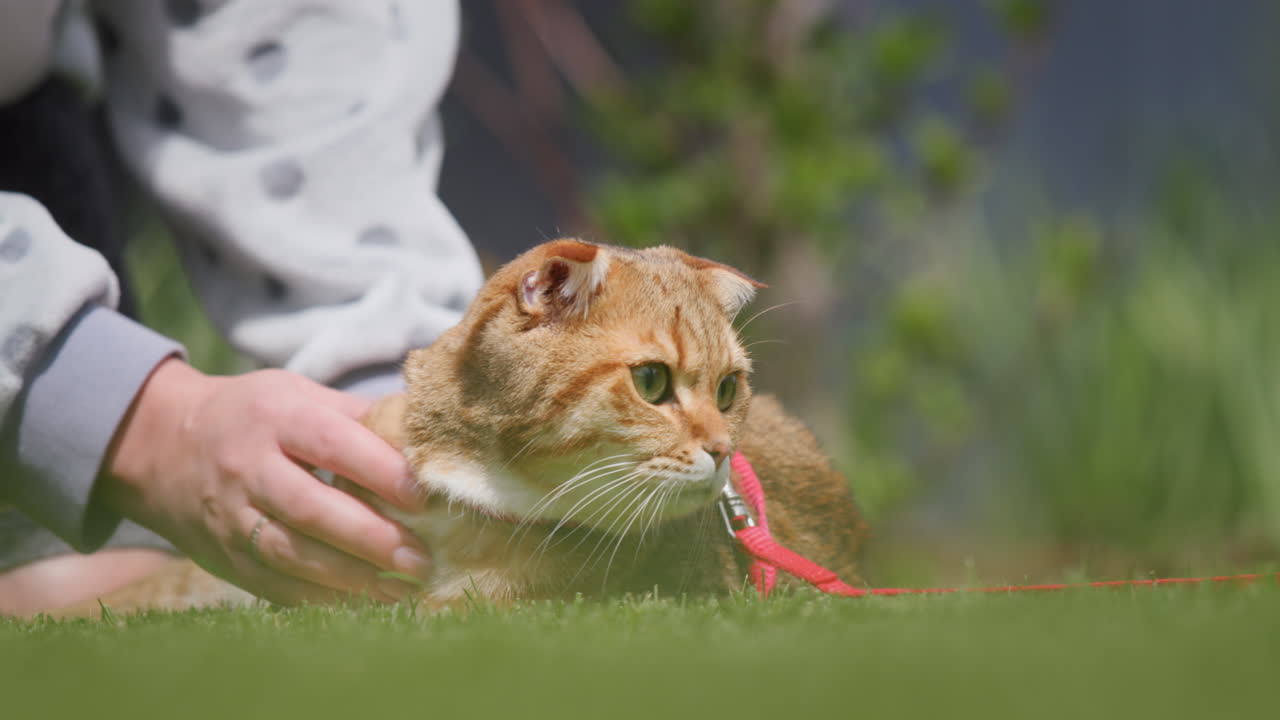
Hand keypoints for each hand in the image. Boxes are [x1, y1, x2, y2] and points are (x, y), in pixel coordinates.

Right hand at [98, 358, 431, 604]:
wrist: (159, 446)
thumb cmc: (251, 415)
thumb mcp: (297, 394)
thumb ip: (358, 415)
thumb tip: (425, 433)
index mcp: (276, 417)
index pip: (333, 444)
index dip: (380, 472)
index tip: (423, 496)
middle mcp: (249, 468)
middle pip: (311, 508)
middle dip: (371, 539)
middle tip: (421, 559)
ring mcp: (232, 517)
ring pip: (292, 554)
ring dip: (351, 579)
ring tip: (402, 590)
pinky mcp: (225, 557)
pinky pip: (275, 585)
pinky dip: (322, 599)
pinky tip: (363, 604)